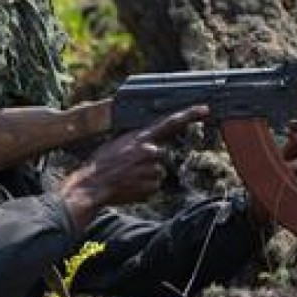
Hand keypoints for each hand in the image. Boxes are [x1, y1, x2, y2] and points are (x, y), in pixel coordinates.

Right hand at [58, 105, 207, 230]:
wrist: (92, 186)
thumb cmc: (99, 164)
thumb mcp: (115, 143)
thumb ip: (134, 140)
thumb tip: (145, 142)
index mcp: (141, 137)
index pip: (170, 123)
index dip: (189, 115)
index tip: (204, 109)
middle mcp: (151, 152)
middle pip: (161, 154)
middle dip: (149, 159)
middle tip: (129, 165)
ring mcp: (153, 171)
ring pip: (157, 171)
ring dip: (145, 175)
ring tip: (126, 176)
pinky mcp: (152, 187)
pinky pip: (153, 186)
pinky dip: (143, 187)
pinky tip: (129, 186)